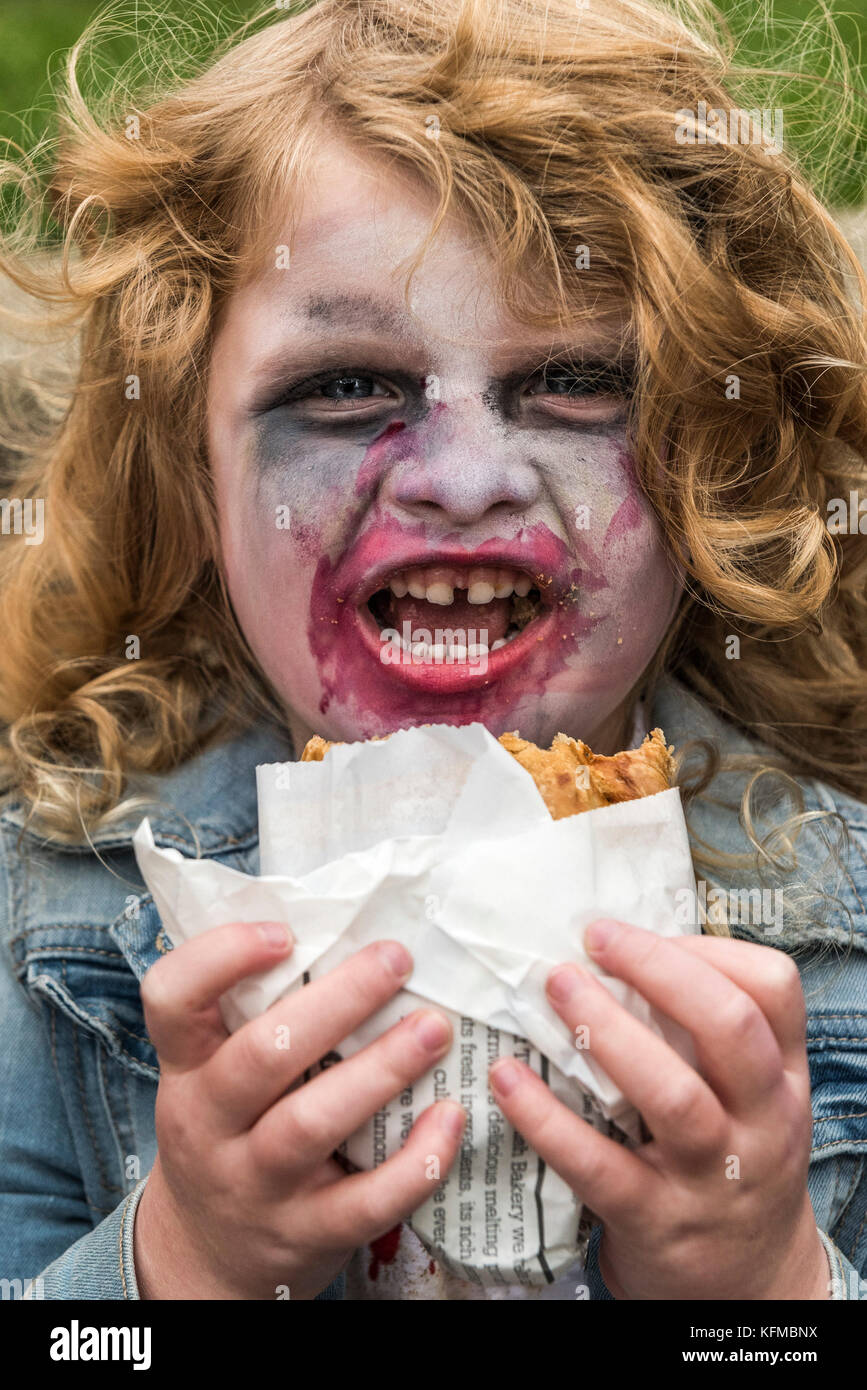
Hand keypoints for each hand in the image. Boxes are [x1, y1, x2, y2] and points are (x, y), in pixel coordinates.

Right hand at [134, 924, 463, 1299]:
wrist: (207, 1260)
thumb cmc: (231, 1133)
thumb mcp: (213, 1074)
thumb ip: (257, 1014)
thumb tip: (348, 923)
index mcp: (188, 1066)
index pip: (171, 999)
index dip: (220, 957)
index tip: (284, 931)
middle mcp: (210, 1123)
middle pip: (261, 1055)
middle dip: (336, 1002)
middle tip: (397, 960)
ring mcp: (255, 1183)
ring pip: (310, 1124)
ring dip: (380, 1071)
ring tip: (434, 1029)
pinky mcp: (306, 1233)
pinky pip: (364, 1202)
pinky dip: (413, 1163)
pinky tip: (450, 1119)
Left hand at [488, 920, 828, 1299]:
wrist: (747, 1288)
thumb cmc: (730, 1164)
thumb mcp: (750, 1099)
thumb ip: (707, 1035)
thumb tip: (616, 953)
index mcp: (781, 1077)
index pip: (772, 989)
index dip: (704, 948)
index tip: (636, 935)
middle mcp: (760, 1122)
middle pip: (730, 1027)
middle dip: (658, 969)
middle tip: (594, 939)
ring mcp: (711, 1176)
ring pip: (673, 1095)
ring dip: (607, 1032)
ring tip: (556, 987)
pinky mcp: (655, 1221)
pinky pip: (599, 1165)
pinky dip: (547, 1119)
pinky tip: (507, 1079)